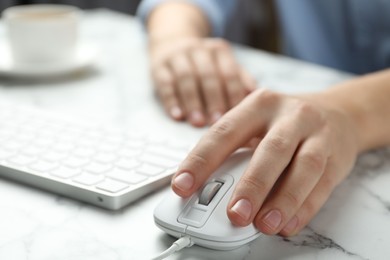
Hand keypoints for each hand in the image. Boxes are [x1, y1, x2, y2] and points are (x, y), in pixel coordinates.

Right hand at [149, 37, 255, 126]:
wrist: (172, 44)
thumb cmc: (205, 65)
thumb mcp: (223, 66)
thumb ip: (239, 80)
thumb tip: (256, 96)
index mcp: (219, 51)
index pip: (229, 72)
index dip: (232, 94)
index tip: (236, 115)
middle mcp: (198, 50)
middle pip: (208, 75)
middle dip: (213, 99)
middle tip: (217, 122)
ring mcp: (177, 56)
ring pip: (186, 78)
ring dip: (192, 101)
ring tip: (197, 122)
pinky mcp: (158, 66)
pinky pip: (165, 83)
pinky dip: (171, 100)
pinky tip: (177, 116)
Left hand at [170, 89, 358, 235]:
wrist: (337, 112)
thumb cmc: (285, 122)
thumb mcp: (256, 122)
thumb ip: (233, 150)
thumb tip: (202, 188)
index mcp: (259, 104)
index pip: (224, 132)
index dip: (201, 160)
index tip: (183, 186)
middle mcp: (290, 115)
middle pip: (271, 149)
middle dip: (252, 185)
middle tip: (235, 214)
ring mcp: (317, 134)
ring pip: (303, 168)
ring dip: (283, 200)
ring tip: (264, 225)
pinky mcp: (337, 157)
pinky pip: (322, 185)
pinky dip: (305, 208)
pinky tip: (288, 224)